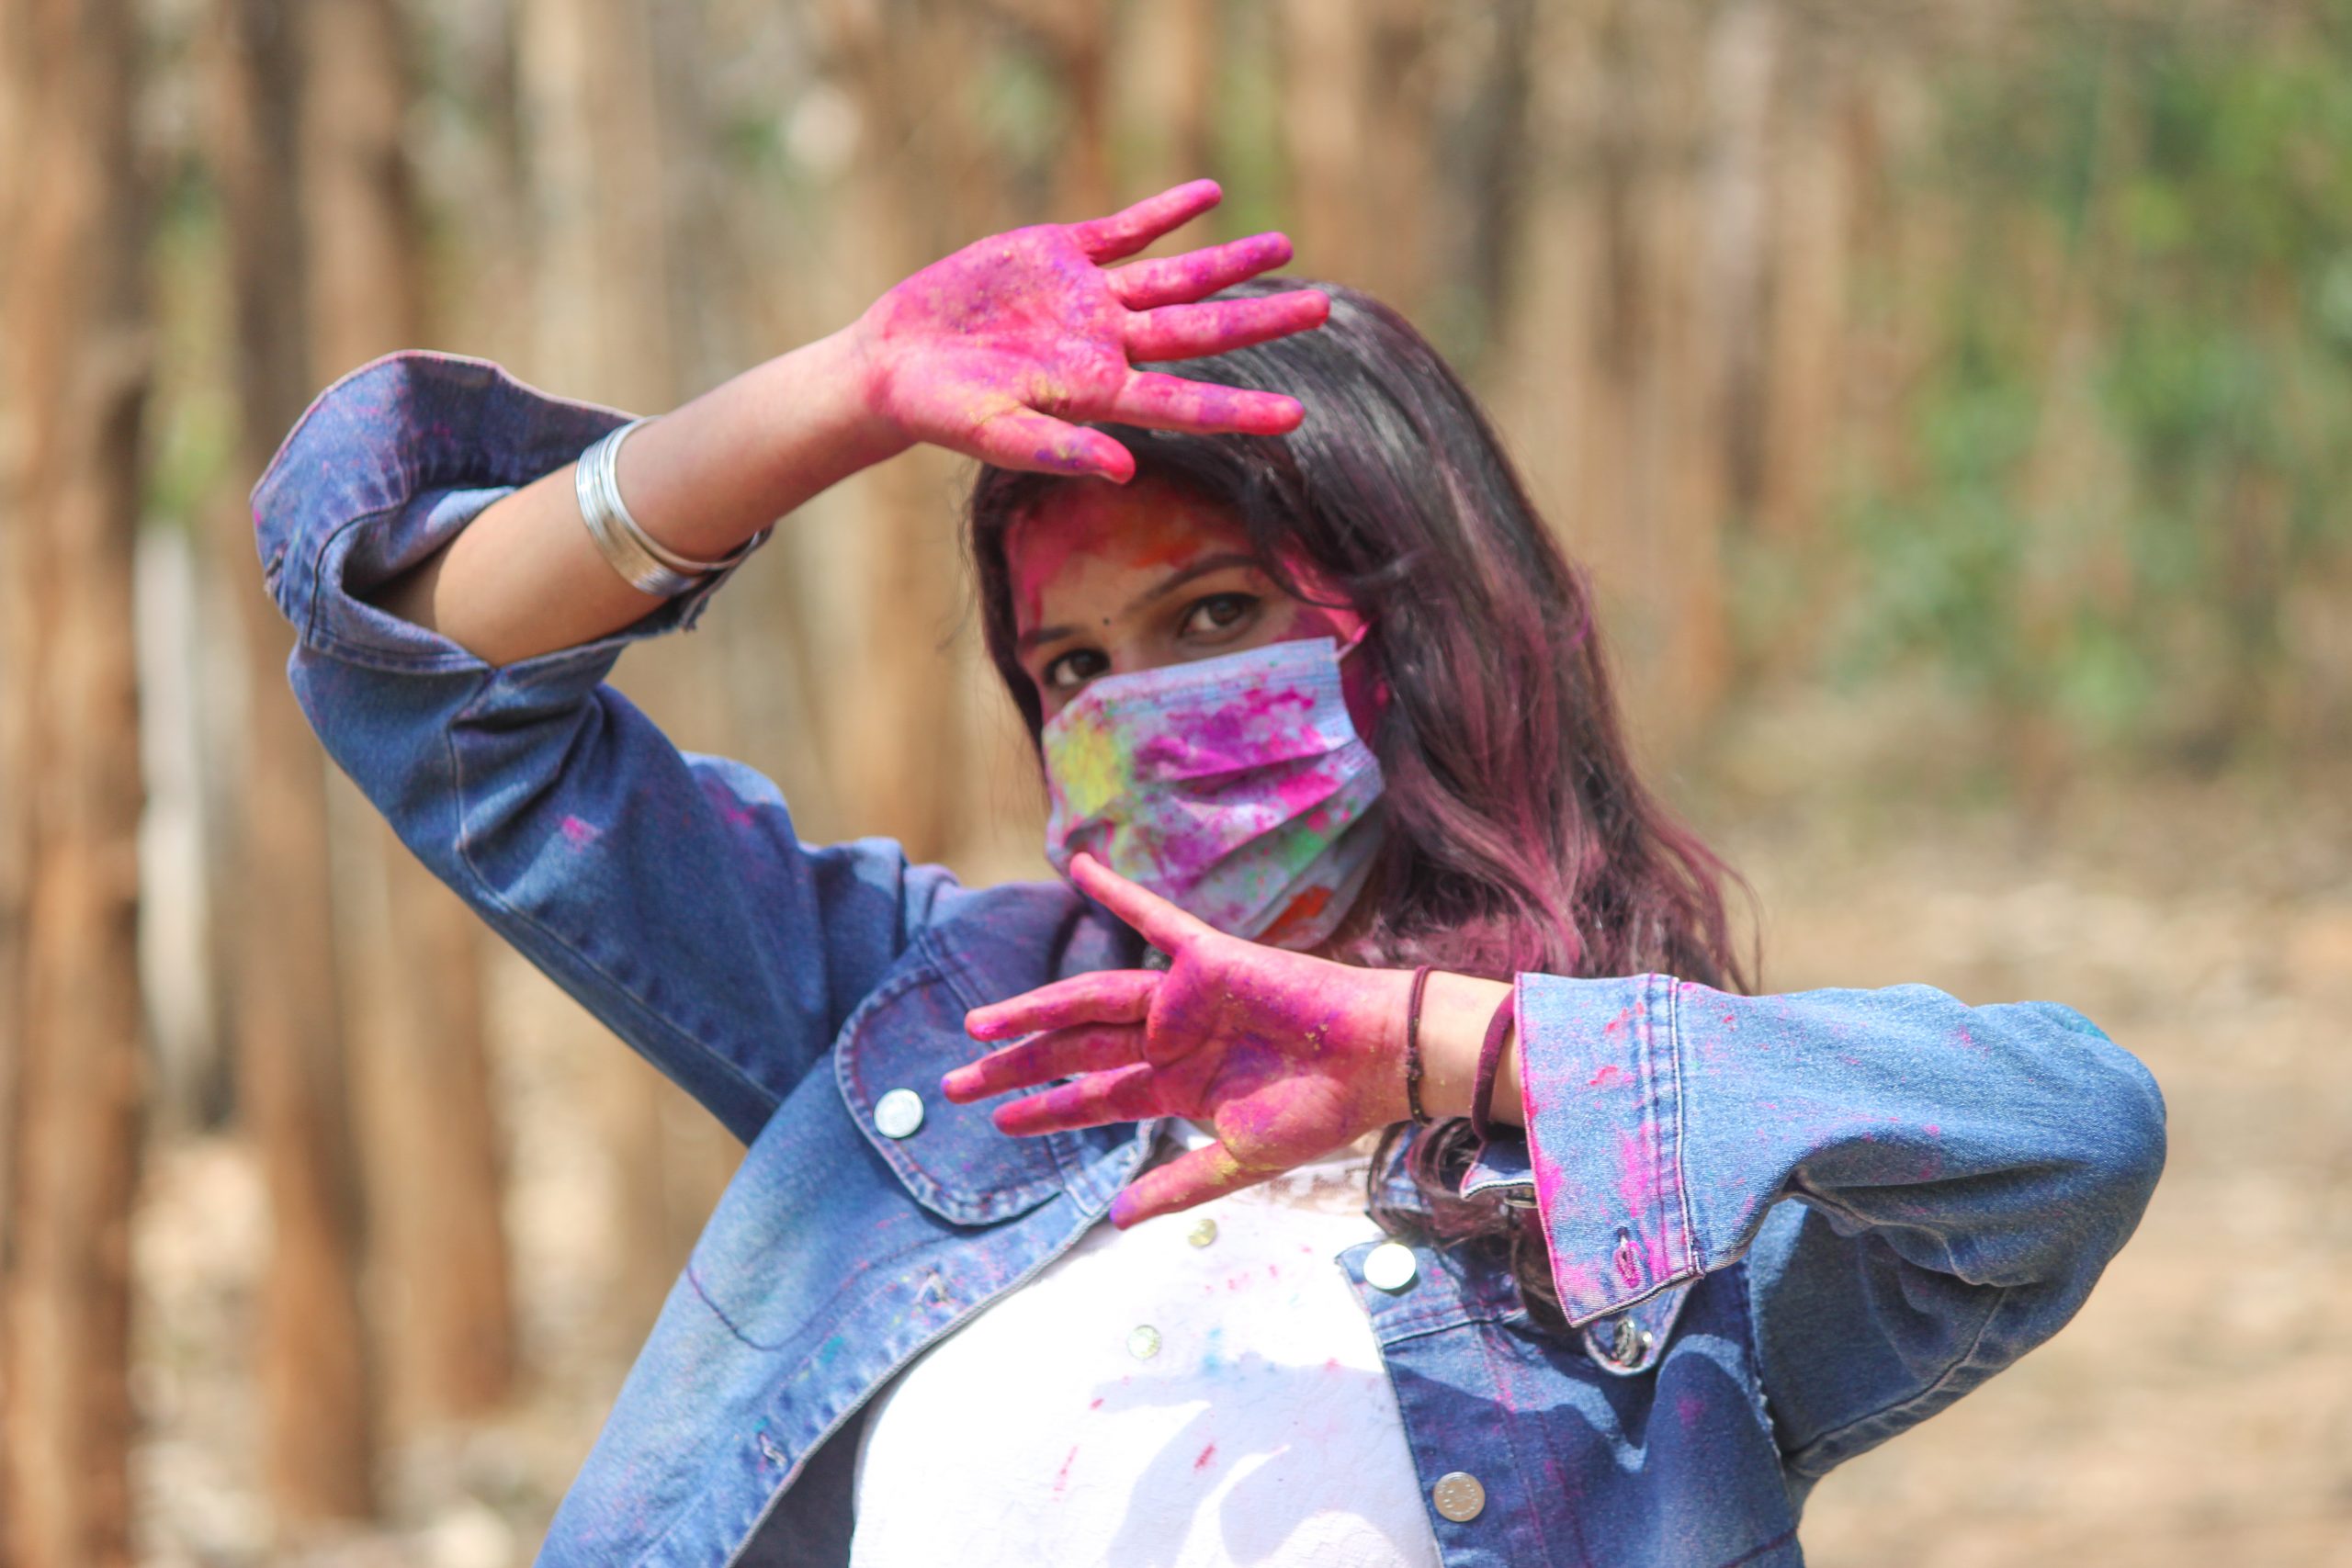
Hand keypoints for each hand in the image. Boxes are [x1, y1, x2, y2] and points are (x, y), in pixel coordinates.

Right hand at [849, 179, 1328, 482]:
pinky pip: (1125, 232)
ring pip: (1175, 277)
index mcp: (1100, 393)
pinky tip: (1208, 195)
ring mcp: (1087, 298)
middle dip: (1261, 319)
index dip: (1241, 409)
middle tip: (1324, 308)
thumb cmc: (940, 412)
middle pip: (1201, 329)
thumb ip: (1058, 450)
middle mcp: (1107, 345)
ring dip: (1229, 262)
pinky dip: (1165, 214)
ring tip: (1284, 245)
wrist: (894, 363)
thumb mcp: (994, 436)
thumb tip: (1124, 471)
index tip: (1298, 417)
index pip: (1186, 403)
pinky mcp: (1058, 255)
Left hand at [941, 852, 1412, 1226]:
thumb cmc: (1320, 1112)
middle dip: (1015, 1066)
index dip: (1045, 1110)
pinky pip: (1153, 919)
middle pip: (1074, 1052)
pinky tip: (1077, 866)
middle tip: (954, 1084)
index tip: (999, 1121)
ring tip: (978, 1025)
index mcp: (1176, 1086)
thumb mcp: (1240, 1161)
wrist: (1375, 1065)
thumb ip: (1179, 1185)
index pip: (1093, 1099)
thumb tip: (1118, 1220)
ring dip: (1033, 1010)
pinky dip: (1117, 891)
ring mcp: (1183, 998)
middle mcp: (1170, 1040)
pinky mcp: (1207, 960)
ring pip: (1089, 1003)